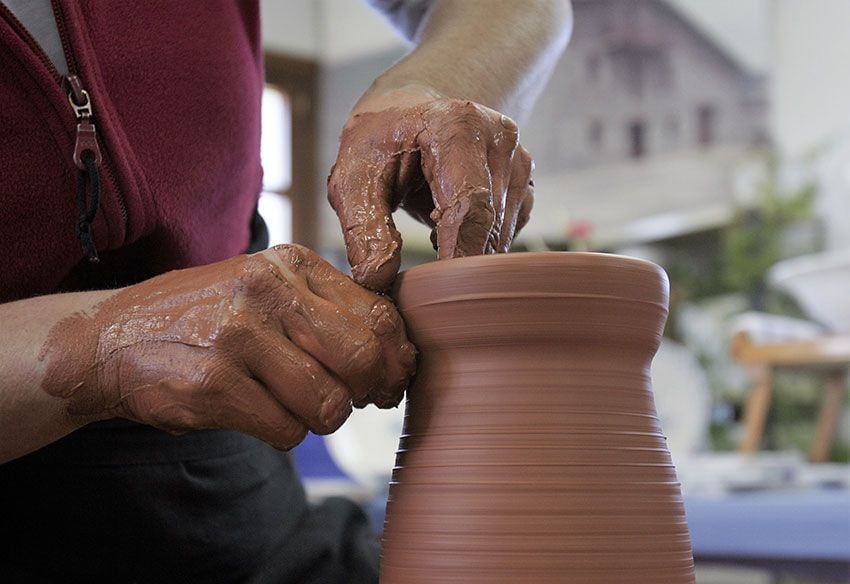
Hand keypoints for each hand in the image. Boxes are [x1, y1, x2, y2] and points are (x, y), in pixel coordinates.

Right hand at [40, 245, 416, 449]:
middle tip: (356, 400)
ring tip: (291, 404)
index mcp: (290, 264)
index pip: (378, 313)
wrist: (111, 339)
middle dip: (369, 391)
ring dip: (319, 418)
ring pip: (327, 403)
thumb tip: (399, 359)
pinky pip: (286, 430)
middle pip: (361, 357)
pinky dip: (282, 433)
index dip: (395, 357)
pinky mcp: (212, 385)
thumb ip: (329, 312)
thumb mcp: (266, 289)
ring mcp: (236, 336)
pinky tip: (256, 412)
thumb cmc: (205, 318)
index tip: (389, 378)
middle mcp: (266, 291)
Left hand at [328, 86, 534, 290]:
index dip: (458, 256)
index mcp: (458, 126)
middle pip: (490, 225)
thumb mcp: (352, 179)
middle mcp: (499, 139)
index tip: (438, 294)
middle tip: (424, 287)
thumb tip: (378, 279)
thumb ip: (364, 228)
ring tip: (429, 236)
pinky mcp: (523, 184)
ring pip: (502, 235)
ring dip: (466, 254)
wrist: (408, 113)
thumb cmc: (379, 143)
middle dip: (458, 264)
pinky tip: (448, 229)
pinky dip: (478, 245)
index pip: (471, 205)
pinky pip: (507, 233)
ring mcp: (518, 161)